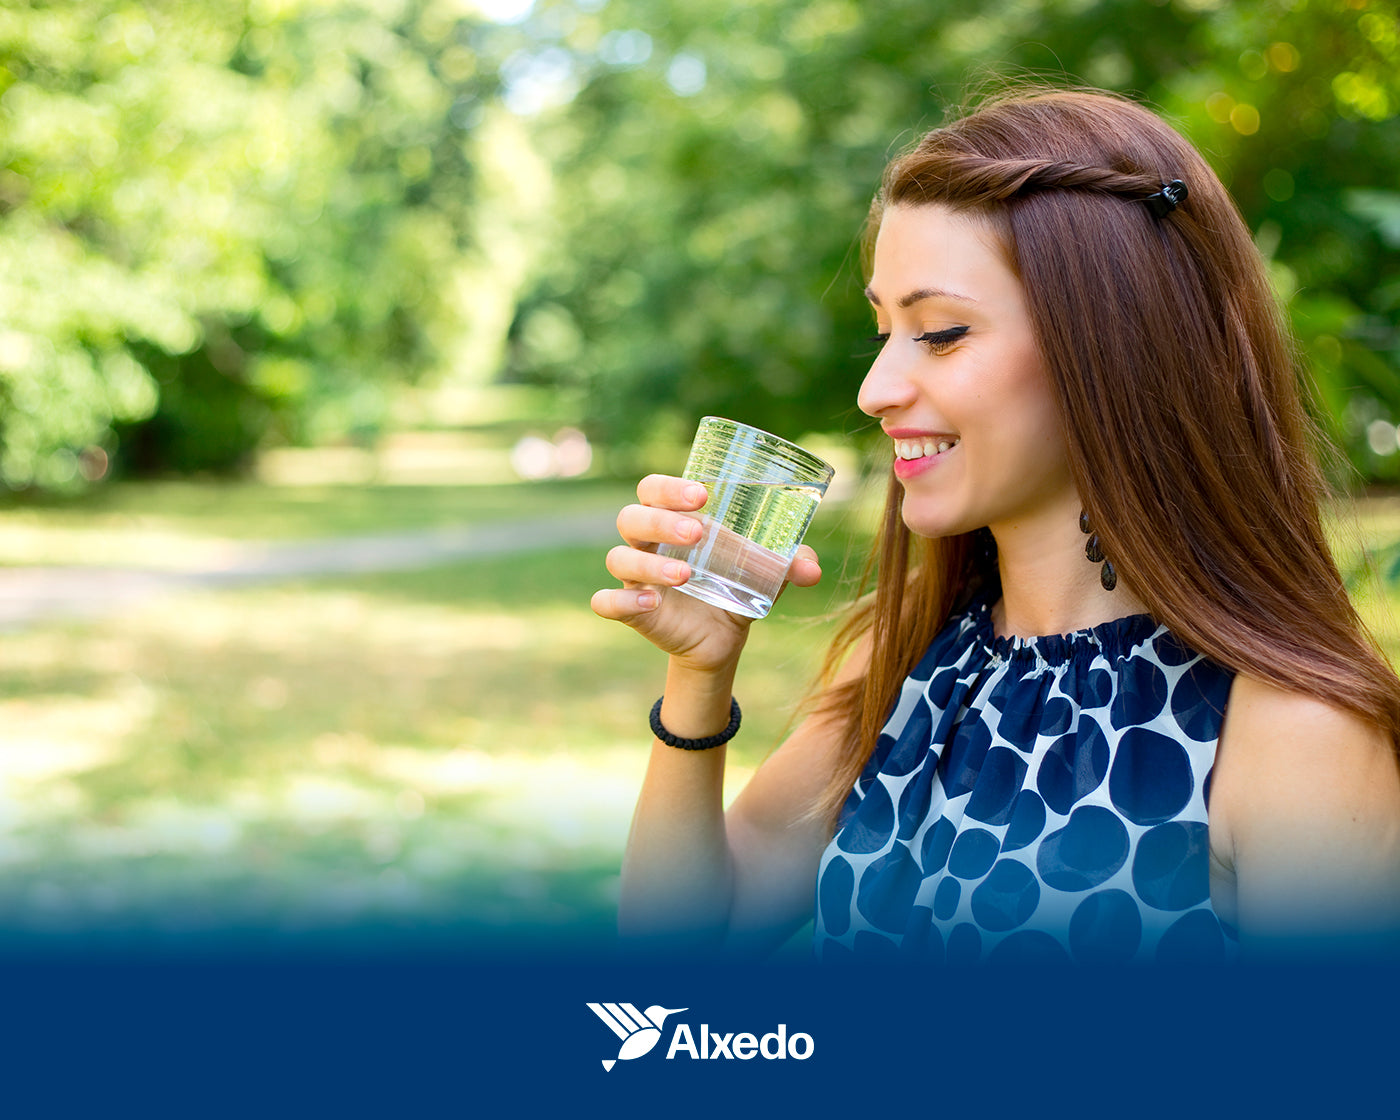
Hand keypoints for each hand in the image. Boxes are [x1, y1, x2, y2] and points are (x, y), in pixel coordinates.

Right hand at [590, 473, 821, 673]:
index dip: (668, 487)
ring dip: (648, 563)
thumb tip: (812, 570)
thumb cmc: (738, 584)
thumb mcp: (768, 572)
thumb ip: (789, 563)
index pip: (652, 489)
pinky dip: (621, 601)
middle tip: (698, 532)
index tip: (702, 493)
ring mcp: (636, 577)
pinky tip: (650, 604)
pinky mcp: (632, 611)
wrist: (725, 638)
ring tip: (685, 574)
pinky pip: (606, 602)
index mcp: (673, 519)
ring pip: (619, 557)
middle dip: (660, 521)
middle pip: (631, 517)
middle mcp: (647, 543)